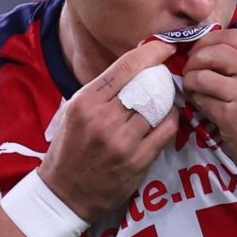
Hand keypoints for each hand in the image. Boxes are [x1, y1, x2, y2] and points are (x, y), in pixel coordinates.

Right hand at [39, 40, 180, 221]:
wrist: (65, 191)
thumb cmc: (69, 147)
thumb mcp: (74, 110)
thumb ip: (101, 91)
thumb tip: (133, 66)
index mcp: (86, 102)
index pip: (125, 68)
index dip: (150, 53)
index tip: (164, 45)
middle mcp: (104, 120)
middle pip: (146, 87)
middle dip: (161, 77)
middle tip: (167, 73)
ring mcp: (123, 142)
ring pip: (158, 108)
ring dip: (166, 100)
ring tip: (167, 96)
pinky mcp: (138, 161)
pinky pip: (165, 131)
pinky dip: (171, 119)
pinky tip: (168, 116)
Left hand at [182, 29, 236, 188]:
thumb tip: (225, 49)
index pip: (233, 35)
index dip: (210, 40)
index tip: (202, 50)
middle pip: (214, 51)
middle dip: (195, 58)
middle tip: (191, 68)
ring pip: (202, 75)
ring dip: (190, 79)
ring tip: (192, 86)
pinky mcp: (232, 118)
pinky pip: (202, 100)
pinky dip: (194, 98)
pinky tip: (198, 102)